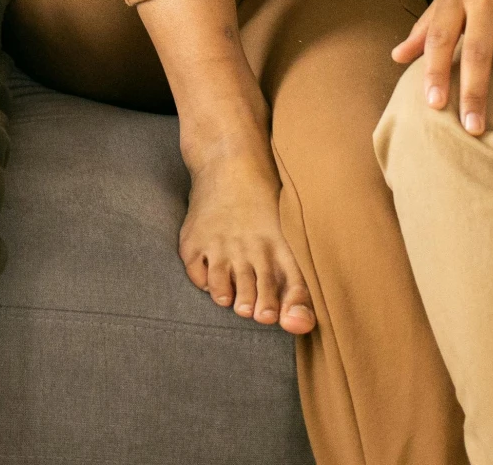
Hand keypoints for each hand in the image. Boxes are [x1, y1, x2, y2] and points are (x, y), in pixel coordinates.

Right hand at [178, 151, 316, 334]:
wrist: (228, 165)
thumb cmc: (265, 209)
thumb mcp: (288, 240)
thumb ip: (297, 288)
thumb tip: (298, 327)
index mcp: (279, 246)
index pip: (289, 287)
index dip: (286, 308)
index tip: (279, 319)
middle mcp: (249, 247)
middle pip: (252, 293)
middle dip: (256, 308)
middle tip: (255, 312)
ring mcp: (218, 244)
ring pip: (222, 289)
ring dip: (227, 297)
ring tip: (231, 298)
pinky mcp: (193, 241)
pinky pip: (197, 275)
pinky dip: (204, 282)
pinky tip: (212, 277)